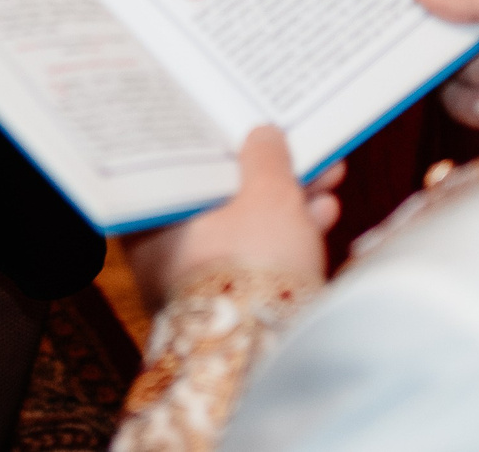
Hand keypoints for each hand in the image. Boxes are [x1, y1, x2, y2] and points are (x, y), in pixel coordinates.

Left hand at [123, 127, 342, 311]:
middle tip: (302, 150)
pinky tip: (322, 216)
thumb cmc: (250, 262)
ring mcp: (195, 282)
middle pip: (221, 194)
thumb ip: (266, 157)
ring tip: (327, 178)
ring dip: (287, 201)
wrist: (263, 353)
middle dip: (269, 173)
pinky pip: (258, 257)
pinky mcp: (229, 308)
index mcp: (152, 216)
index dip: (224, 141)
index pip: (184, 166)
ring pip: (245, 226)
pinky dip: (288, 234)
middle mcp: (162, 251)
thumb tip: (263, 134)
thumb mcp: (266, 194)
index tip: (251, 126)